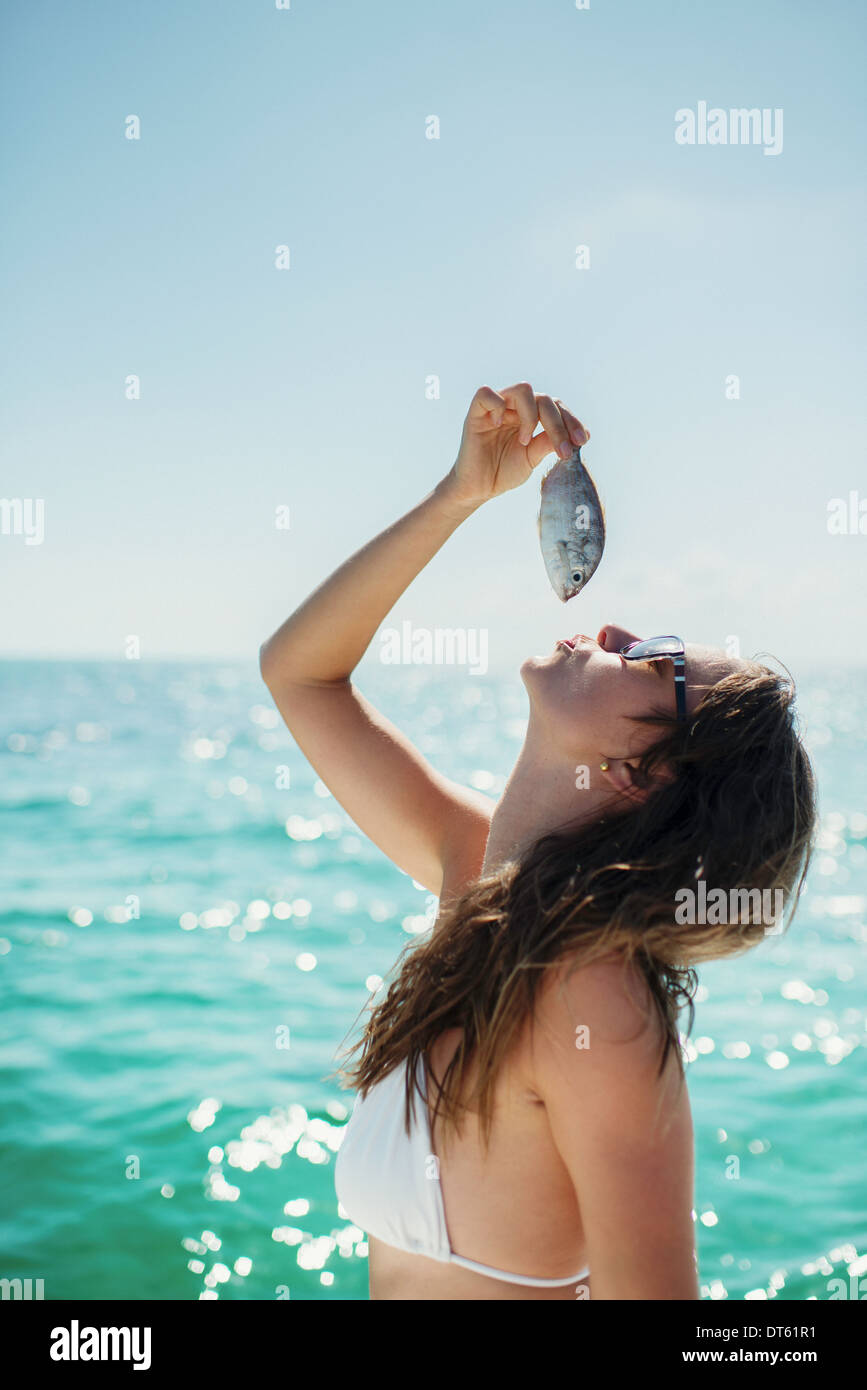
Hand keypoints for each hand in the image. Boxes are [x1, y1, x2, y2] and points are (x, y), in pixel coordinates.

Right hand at [444, 383, 589, 506]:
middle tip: (563, 449)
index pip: (556, 406)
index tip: (582, 441)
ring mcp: (496, 408)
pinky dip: (497, 406)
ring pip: (522, 389)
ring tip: (526, 441)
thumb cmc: (503, 472)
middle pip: (544, 398)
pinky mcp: (476, 413)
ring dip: (531, 415)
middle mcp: (515, 407)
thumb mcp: (533, 458)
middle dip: (558, 423)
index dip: (571, 420)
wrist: (477, 489)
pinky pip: (487, 393)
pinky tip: (499, 425)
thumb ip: (549, 442)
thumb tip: (578, 434)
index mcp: (531, 415)